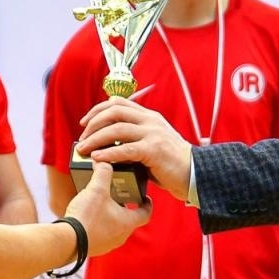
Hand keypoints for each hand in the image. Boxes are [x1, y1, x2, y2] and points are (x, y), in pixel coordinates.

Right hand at [63, 158, 151, 257]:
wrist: (67, 241)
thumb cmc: (86, 217)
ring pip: (115, 228)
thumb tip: (104, 162)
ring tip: (104, 205)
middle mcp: (121, 236)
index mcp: (127, 222)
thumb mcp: (96, 190)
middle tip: (121, 195)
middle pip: (130, 220)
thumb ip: (103, 173)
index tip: (145, 197)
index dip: (147, 204)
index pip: (146, 213)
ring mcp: (108, 244)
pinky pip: (102, 235)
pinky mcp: (95, 248)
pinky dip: (100, 225)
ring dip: (112, 217)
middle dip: (126, 207)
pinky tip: (89, 217)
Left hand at [77, 97, 193, 202]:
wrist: (195, 175)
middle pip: (114, 112)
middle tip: (82, 137)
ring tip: (84, 149)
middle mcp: (150, 121)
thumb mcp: (153, 144)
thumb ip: (134, 140)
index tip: (85, 123)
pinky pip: (126, 149)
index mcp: (149, 117)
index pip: (118, 103)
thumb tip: (107, 148)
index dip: (98, 110)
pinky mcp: (154, 150)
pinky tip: (97, 159)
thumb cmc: (172, 165)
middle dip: (93, 123)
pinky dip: (108, 154)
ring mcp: (153, 134)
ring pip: (117, 129)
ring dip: (96, 138)